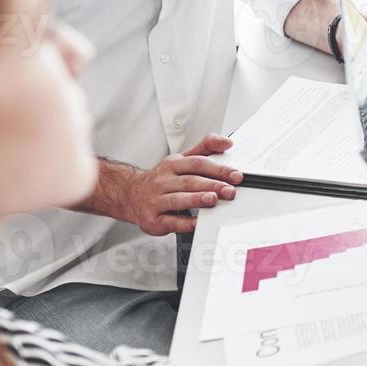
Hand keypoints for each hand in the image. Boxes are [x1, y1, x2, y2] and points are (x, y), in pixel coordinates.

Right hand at [112, 134, 242, 234]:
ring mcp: (157, 201)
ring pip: (178, 199)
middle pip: (190, 181)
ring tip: (213, 199)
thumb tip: (226, 142)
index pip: (197, 163)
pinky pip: (171, 221)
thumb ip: (204, 148)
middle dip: (212, 185)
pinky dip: (185, 223)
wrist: (130, 194)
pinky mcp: (154, 219)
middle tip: (230, 190)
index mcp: (173, 165)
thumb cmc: (163, 179)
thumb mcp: (181, 159)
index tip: (235, 175)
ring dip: (196, 199)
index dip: (218, 169)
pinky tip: (198, 223)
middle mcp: (164, 181)